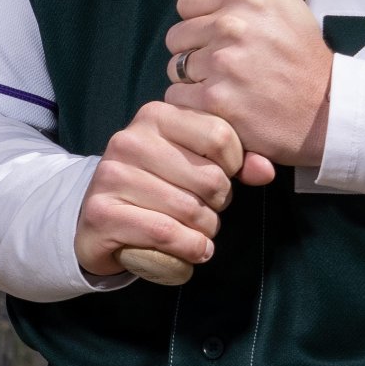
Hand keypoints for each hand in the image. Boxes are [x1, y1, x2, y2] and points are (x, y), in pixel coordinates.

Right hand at [77, 99, 266, 281]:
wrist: (100, 220)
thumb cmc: (156, 187)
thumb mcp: (194, 163)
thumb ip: (233, 161)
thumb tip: (265, 171)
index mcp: (155, 115)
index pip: (220, 135)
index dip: (234, 165)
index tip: (223, 177)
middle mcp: (129, 140)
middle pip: (210, 178)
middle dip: (220, 203)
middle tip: (208, 209)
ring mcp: (111, 176)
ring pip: (189, 210)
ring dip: (206, 231)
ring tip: (199, 231)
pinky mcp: (101, 212)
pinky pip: (166, 233)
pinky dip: (189, 249)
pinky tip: (192, 250)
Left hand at [164, 0, 336, 172]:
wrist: (328, 111)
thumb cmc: (304, 60)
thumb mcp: (282, 11)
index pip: (187, 3)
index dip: (198, 22)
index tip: (217, 38)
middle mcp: (232, 26)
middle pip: (177, 36)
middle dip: (195, 51)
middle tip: (224, 68)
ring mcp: (222, 64)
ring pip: (175, 67)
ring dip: (193, 80)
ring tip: (225, 87)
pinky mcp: (215, 100)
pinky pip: (177, 97)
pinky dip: (192, 105)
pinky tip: (219, 107)